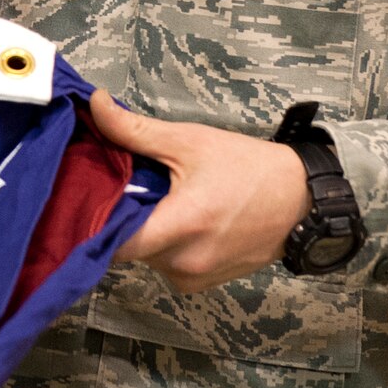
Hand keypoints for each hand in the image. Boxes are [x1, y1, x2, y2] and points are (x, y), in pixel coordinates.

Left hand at [87, 90, 310, 292]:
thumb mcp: (189, 141)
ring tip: (156, 198)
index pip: (113, 242)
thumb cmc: (247, 167)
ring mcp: (195, 278)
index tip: (86, 193)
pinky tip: (176, 215)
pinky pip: (166, 264)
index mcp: (182, 227)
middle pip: (127, 247)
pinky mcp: (203, 283)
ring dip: (144, 230)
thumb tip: (96, 104)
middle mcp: (185, 263)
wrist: (300, 199)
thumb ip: (135, 129)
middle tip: (125, 185)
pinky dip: (164, 243)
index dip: (94, 218)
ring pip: (146, 256)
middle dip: (121, 217)